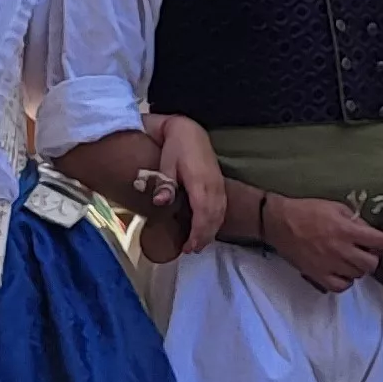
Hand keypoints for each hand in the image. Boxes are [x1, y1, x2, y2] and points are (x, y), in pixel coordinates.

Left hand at [147, 115, 225, 254]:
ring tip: (198, 244)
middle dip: (203, 237)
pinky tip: (207, 229)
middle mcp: (213, 186)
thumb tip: (160, 202)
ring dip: (211, 231)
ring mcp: (219, 185)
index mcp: (200, 182)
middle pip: (214, 218)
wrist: (189, 130)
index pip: (203, 214)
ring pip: (220, 214)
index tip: (188, 247)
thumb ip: (165, 184)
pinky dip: (216, 221)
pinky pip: (222, 208)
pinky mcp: (220, 184)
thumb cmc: (175, 147)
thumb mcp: (166, 164)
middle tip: (190, 250)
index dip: (197, 233)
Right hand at [265, 196, 382, 293]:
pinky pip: (341, 286)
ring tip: (351, 259)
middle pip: (371, 264)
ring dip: (358, 268)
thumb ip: (356, 220)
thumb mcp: (336, 207)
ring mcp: (329, 265)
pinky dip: (345, 280)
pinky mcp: (318, 275)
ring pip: (358, 275)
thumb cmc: (308, 211)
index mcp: (346, 230)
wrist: (279, 223)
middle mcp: (341, 250)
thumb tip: (371, 232)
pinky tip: (341, 271)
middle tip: (366, 251)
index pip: (380, 242)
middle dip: (373, 257)